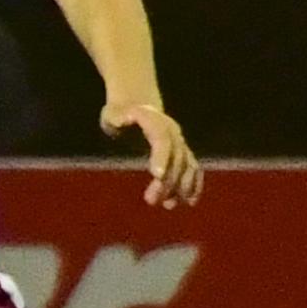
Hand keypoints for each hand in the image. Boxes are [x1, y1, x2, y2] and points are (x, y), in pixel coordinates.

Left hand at [104, 94, 203, 208]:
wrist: (137, 102)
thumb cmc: (119, 112)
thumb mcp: (113, 113)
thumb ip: (117, 118)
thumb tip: (121, 120)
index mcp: (155, 121)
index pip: (162, 140)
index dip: (162, 157)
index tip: (157, 176)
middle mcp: (172, 131)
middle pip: (175, 157)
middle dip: (167, 180)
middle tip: (151, 200)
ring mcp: (179, 141)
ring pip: (186, 165)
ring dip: (181, 186)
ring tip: (168, 204)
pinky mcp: (182, 152)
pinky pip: (192, 168)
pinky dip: (193, 184)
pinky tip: (188, 201)